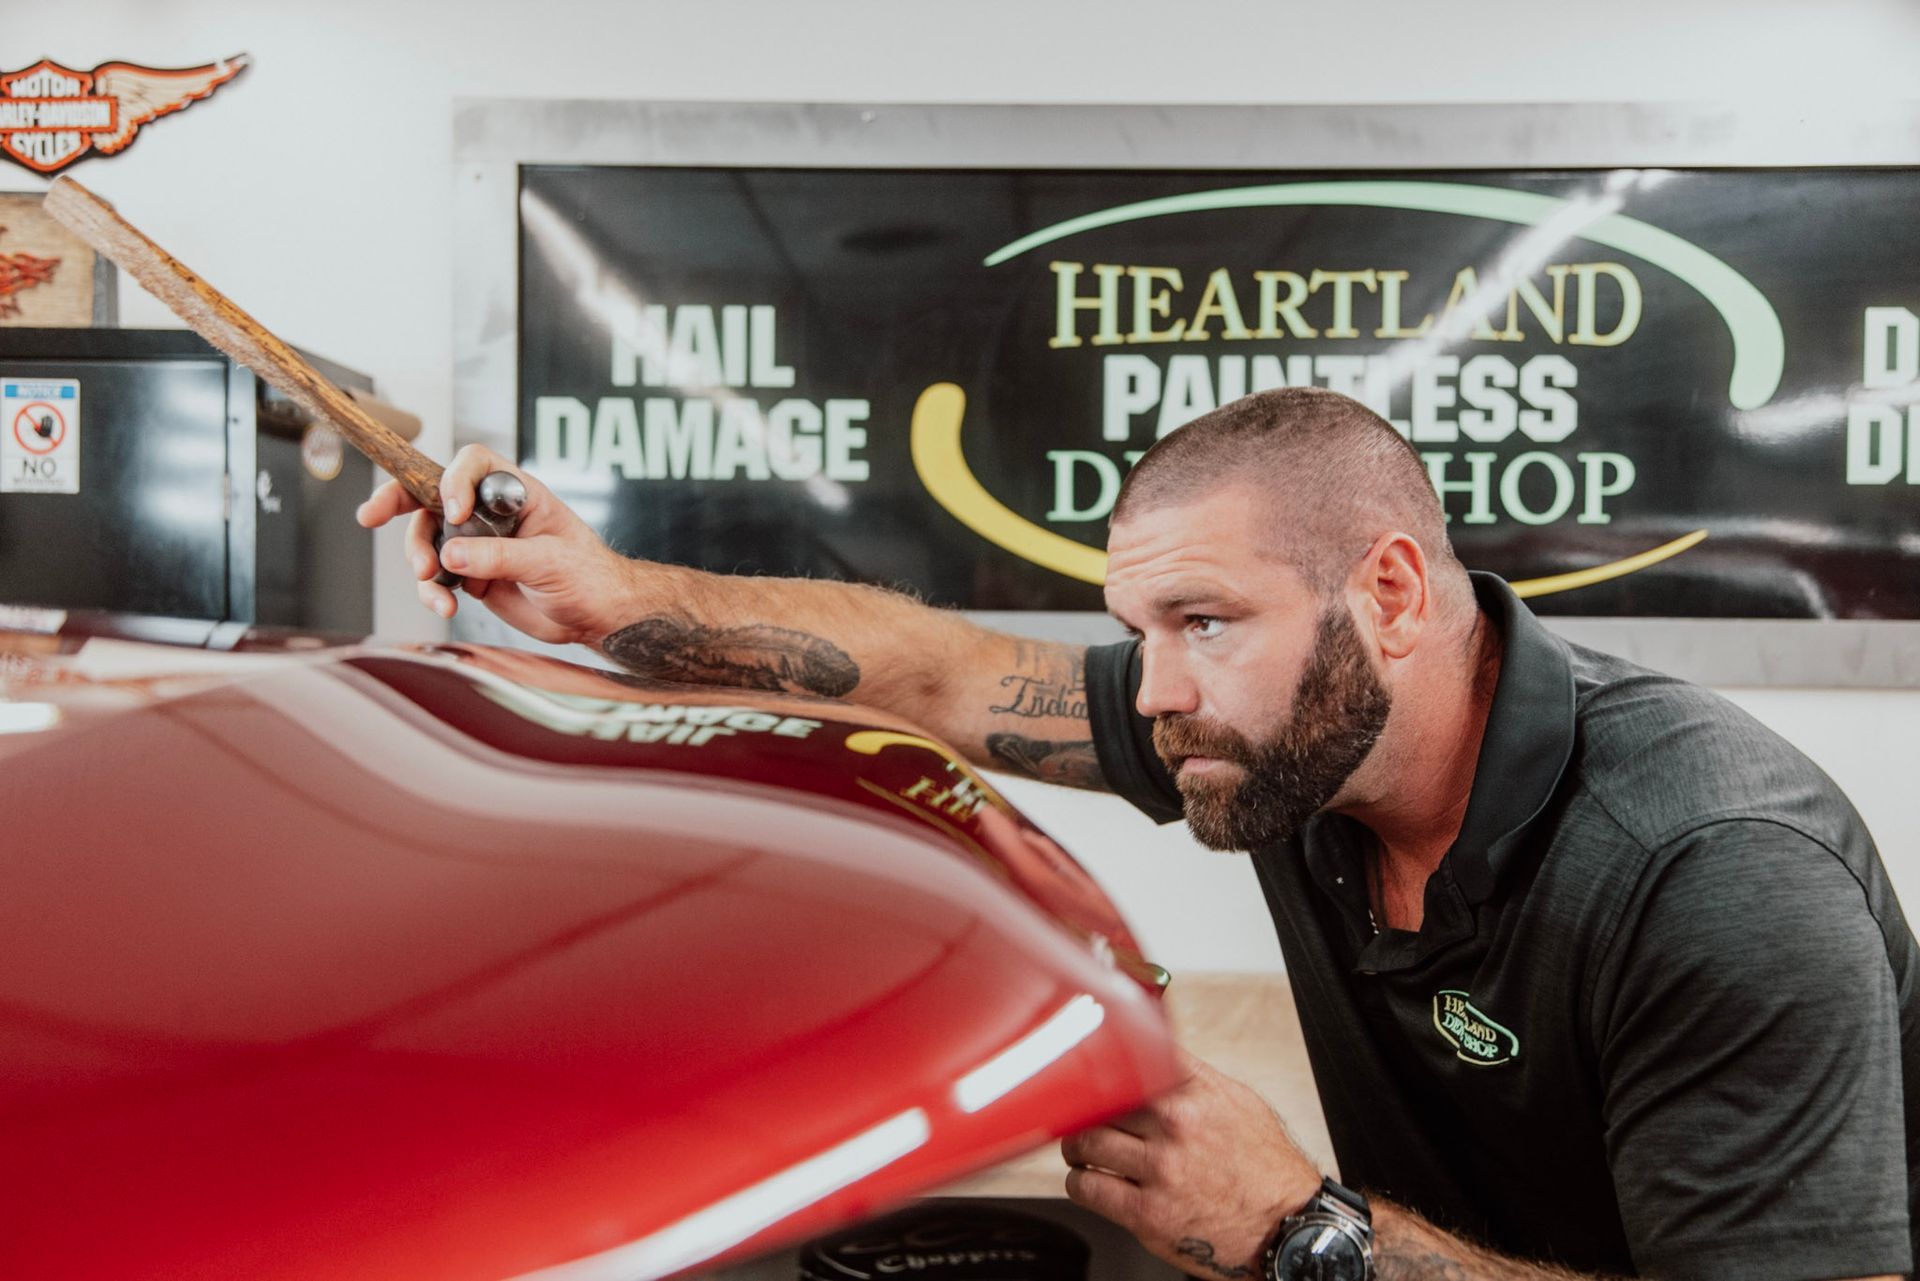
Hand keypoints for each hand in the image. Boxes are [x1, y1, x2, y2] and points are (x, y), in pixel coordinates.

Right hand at [355, 444, 650, 644]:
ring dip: (419, 559)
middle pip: (431, 495)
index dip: (453, 479)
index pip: (474, 464)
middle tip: (371, 516)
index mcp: (516, 492)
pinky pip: (437, 577)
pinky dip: (433, 591)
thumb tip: (450, 554)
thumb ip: (499, 557)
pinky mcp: (471, 575)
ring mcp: (477, 544)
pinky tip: (444, 605)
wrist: (597, 616)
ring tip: (431, 582)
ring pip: (427, 540)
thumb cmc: (588, 576)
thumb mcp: (549, 561)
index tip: (451, 509)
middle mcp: (490, 513)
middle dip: (397, 502)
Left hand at [1062, 1050, 1322, 1279]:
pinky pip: (1087, 1188)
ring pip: (1085, 1144)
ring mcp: (1159, 1171)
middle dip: (1086, 1113)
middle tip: (1086, 1122)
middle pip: (1097, 1105)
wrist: (1285, 1224)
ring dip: (1078, 1148)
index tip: (1089, 1078)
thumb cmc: (1264, 1166)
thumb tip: (1154, 1053)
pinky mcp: (1148, 1213)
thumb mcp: (1236, 1101)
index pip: (1124, 1066)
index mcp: (1192, 1095)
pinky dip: (1081, 1183)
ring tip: (1086, 1152)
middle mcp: (1174, 1128)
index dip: (1099, 1073)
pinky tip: (1092, 1181)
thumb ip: (1190, 1076)